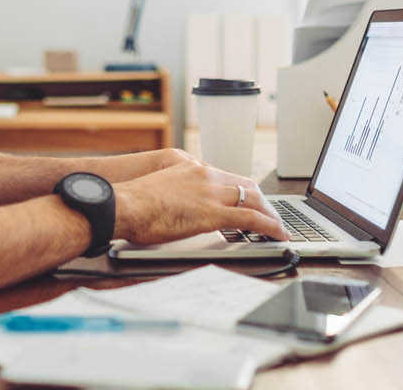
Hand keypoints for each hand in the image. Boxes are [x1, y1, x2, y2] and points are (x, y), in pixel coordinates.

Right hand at [113, 160, 287, 244]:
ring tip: (278, 227)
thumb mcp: (156, 189)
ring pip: (254, 199)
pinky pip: (251, 218)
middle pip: (246, 185)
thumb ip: (173, 193)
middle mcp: (205, 175)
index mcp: (190, 168)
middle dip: (262, 201)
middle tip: (270, 215)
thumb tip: (175, 207)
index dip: (243, 190)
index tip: (249, 200)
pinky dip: (269, 226)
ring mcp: (210, 193)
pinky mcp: (213, 213)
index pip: (227, 177)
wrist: (124, 204)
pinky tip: (277, 235)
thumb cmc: (132, 202)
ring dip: (270, 214)